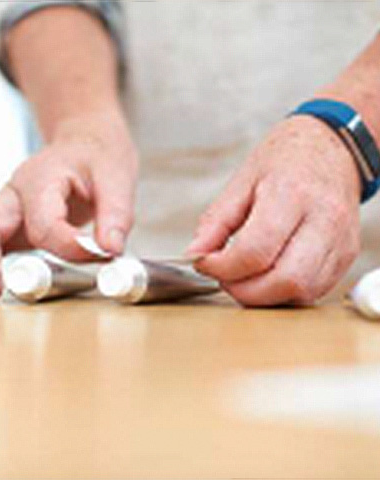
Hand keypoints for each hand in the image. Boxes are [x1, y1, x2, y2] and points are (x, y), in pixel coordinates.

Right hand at [0, 109, 137, 301]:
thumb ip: (116, 215)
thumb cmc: (99, 156)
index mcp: (43, 178)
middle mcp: (16, 192)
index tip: (96, 257)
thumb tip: (110, 250)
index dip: (67, 246)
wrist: (87, 141)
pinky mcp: (10, 222)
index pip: (44, 222)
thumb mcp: (117, 178)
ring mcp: (9, 207)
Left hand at [188, 115, 361, 305]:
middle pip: (285, 280)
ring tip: (245, 277)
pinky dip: (284, 293)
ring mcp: (340, 241)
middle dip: (245, 291)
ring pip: (302, 292)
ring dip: (265, 296)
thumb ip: (215, 222)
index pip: (255, 251)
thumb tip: (194, 256)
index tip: (204, 264)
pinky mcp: (347, 255)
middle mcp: (324, 220)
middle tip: (224, 278)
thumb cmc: (285, 160)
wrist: (331, 148)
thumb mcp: (242, 181)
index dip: (223, 268)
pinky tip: (268, 275)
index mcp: (292, 194)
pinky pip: (314, 291)